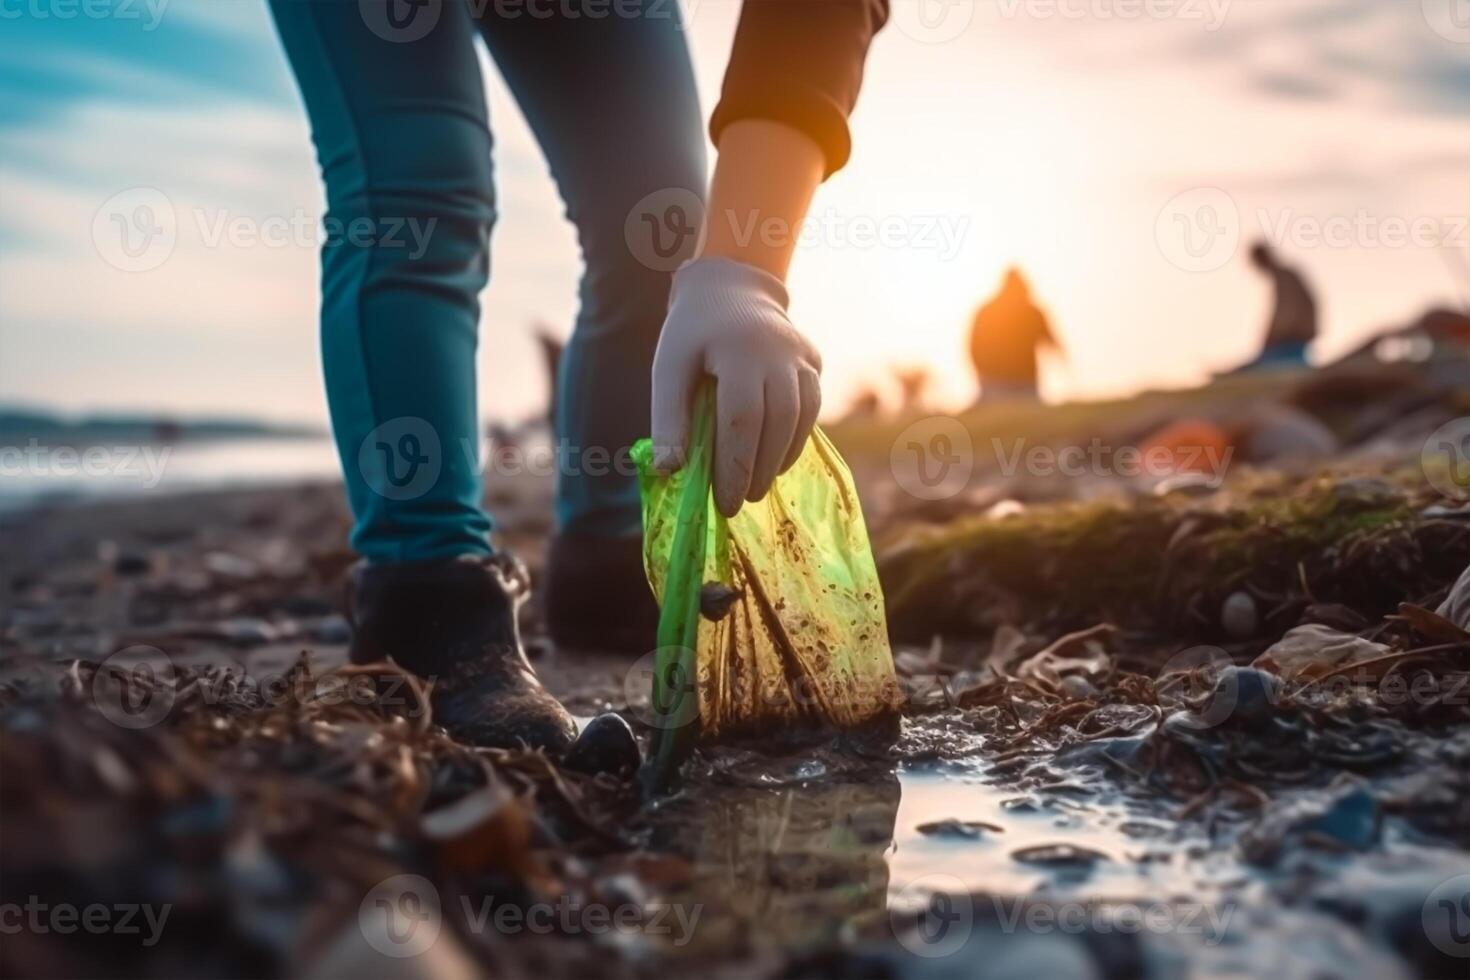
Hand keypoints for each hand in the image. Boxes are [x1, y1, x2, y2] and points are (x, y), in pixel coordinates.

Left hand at [651, 258, 822, 517]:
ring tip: (756, 487)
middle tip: (739, 502)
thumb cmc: (692, 335)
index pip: (741, 418)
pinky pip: (812, 407)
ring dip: (780, 458)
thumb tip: (669, 471)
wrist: (730, 289)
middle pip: (777, 421)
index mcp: (737, 350)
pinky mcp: (812, 360)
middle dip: (759, 469)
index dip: (735, 465)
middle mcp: (777, 352)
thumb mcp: (669, 368)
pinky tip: (776, 460)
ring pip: (801, 417)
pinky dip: (796, 439)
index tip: (724, 502)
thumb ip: (668, 418)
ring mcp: (800, 355)